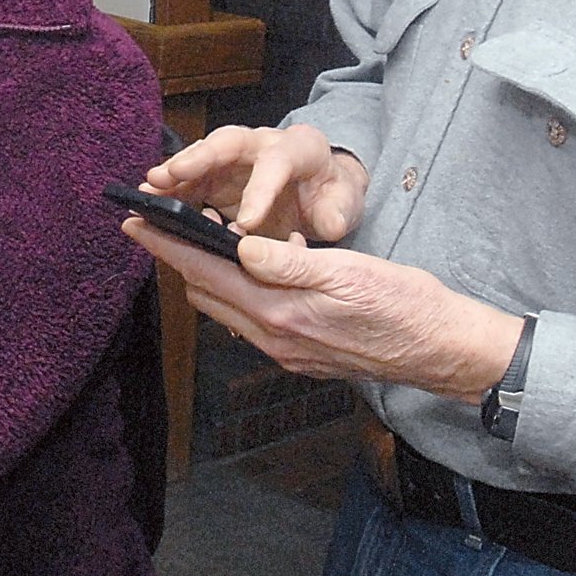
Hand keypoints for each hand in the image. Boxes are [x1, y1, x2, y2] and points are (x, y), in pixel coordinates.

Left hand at [123, 219, 522, 402]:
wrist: (442, 351)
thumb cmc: (405, 306)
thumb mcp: (349, 272)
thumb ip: (289, 262)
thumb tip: (238, 246)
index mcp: (280, 313)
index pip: (205, 273)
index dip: (166, 246)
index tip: (133, 222)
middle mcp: (274, 338)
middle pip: (206, 292)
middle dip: (177, 257)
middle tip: (161, 221)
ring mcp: (286, 350)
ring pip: (225, 307)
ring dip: (207, 273)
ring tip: (203, 235)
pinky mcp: (300, 353)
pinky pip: (251, 319)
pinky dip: (238, 289)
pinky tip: (255, 265)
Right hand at [144, 124, 368, 241]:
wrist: (322, 189)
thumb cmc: (331, 194)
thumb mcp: (344, 203)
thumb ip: (338, 213)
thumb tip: (328, 225)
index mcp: (299, 147)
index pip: (277, 162)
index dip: (260, 190)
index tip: (246, 223)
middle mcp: (262, 143)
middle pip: (228, 142)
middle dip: (199, 157)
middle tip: (170, 175)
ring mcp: (236, 158)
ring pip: (202, 157)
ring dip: (174, 173)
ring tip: (149, 190)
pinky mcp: (217, 176)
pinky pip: (191, 180)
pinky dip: (171, 192)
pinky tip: (151, 204)